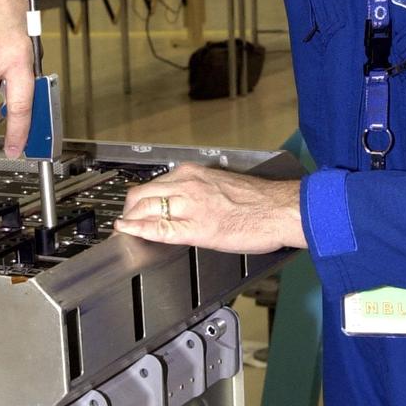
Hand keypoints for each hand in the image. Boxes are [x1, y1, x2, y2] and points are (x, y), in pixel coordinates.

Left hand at [113, 163, 305, 253]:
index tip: (131, 209)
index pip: (154, 184)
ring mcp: (191, 205)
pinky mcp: (197, 227)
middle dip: (128, 210)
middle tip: (124, 223)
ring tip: (124, 231)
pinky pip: (159, 228)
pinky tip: (127, 233)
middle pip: (142, 194)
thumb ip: (200, 191)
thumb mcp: (222, 186)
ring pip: (145, 209)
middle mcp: (188, 183)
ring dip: (130, 221)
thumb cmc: (260, 201)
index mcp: (195, 173)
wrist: (281, 209)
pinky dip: (138, 230)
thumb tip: (185, 204)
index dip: (137, 200)